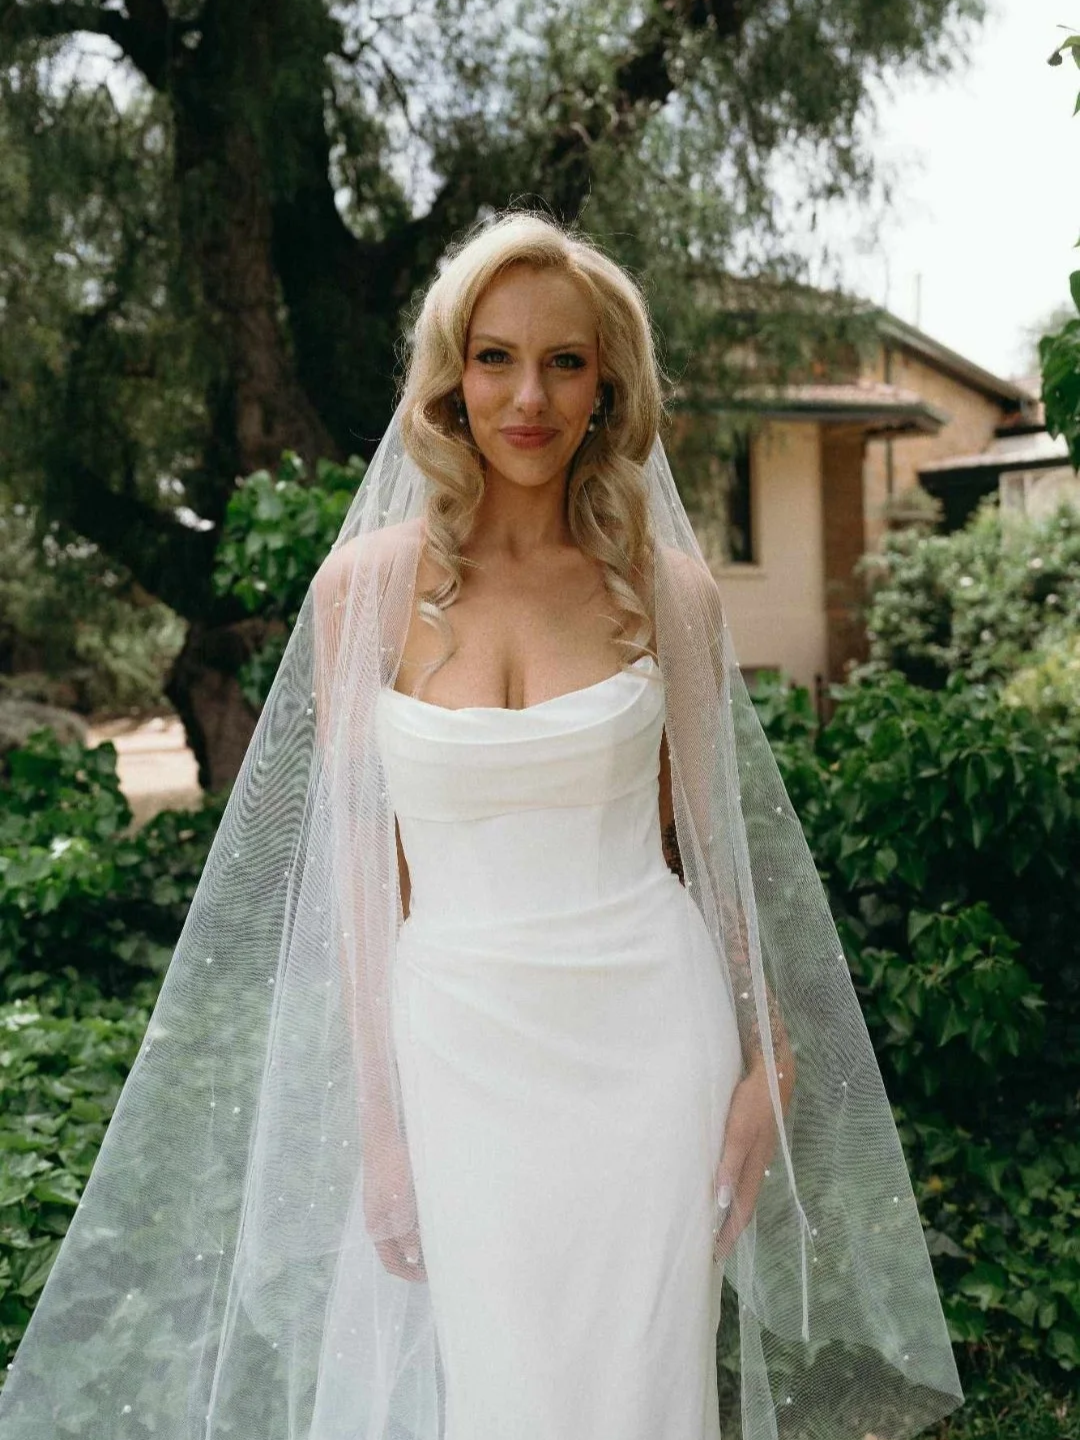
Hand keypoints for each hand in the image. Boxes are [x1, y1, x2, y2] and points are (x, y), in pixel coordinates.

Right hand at [363, 1131, 426, 1282]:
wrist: (383, 1137)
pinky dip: (421, 1224)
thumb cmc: (391, 1169)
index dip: (409, 1274)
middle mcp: (380, 1220)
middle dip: (418, 1259)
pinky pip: (408, 1218)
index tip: (430, 1277)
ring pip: (405, 1234)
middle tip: (441, 1261)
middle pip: (398, 1250)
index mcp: (377, 1227)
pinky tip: (436, 1218)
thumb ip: (406, 1231)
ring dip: (421, 1240)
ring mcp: (386, 1206)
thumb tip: (414, 1255)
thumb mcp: (400, 1203)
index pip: (391, 1262)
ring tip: (443, 1241)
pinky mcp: (394, 1193)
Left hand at [711, 1061, 791, 1263]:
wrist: (773, 1075)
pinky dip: (732, 1188)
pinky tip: (723, 1186)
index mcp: (755, 1167)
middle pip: (744, 1205)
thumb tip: (722, 1202)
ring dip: (730, 1210)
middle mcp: (758, 1165)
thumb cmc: (753, 1102)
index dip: (730, 1234)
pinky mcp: (754, 1142)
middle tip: (714, 1249)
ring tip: (716, 1225)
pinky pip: (741, 1174)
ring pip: (743, 1190)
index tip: (717, 1255)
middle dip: (730, 1228)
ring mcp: (757, 1154)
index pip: (742, 1210)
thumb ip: (730, 1165)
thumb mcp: (738, 1132)